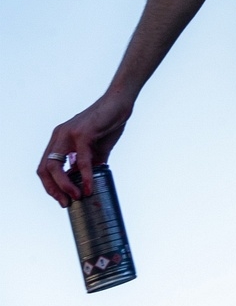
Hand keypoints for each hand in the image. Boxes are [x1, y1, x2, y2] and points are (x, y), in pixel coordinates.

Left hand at [37, 92, 132, 206]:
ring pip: (55, 167)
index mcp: (59, 139)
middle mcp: (59, 136)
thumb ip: (88, 163)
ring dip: (64, 186)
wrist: (120, 102)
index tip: (62, 198)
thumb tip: (86, 183)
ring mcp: (68, 134)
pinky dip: (85, 177)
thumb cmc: (109, 122)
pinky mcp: (82, 134)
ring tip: (76, 198)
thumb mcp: (96, 147)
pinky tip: (89, 187)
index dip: (51, 185)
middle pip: (44, 169)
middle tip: (65, 203)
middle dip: (53, 190)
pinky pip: (81, 161)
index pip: (45, 167)